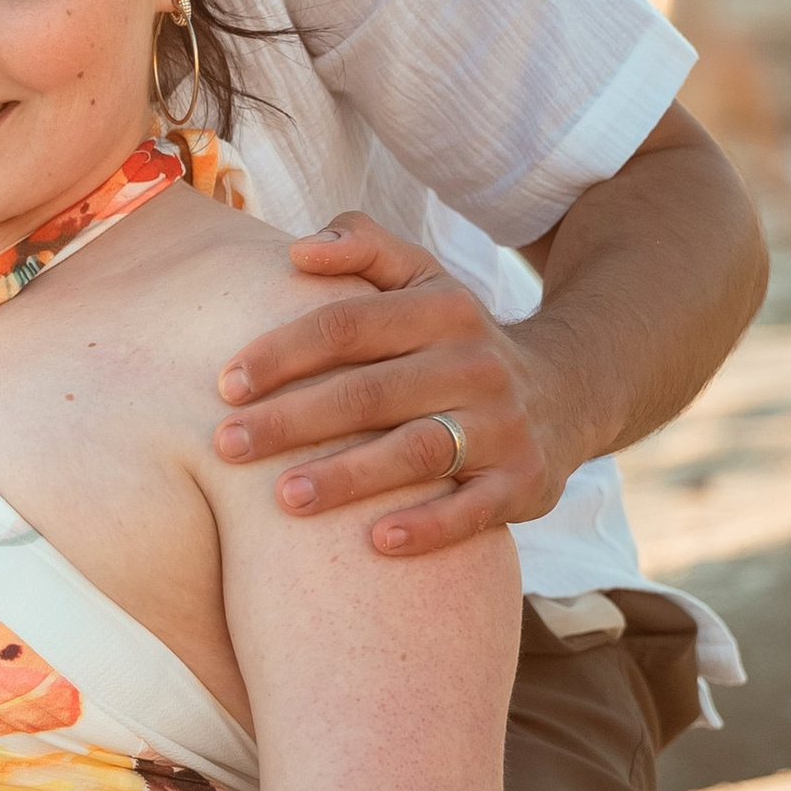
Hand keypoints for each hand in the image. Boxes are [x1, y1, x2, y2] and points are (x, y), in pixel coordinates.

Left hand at [213, 212, 570, 557]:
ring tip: (284, 498)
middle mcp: (474, 364)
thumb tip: (299, 251)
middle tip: (225, 446)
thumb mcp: (422, 279)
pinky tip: (377, 543)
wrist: (565, 394)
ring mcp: (501, 426)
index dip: (282, 353)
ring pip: (416, 451)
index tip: (224, 386)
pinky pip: (473, 509)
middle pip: (369, 393)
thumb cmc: (454, 340)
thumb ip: (363, 247)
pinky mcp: (522, 482)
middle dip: (291, 421)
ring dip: (348, 476)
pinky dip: (429, 526)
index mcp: (441, 310)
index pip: (347, 326)